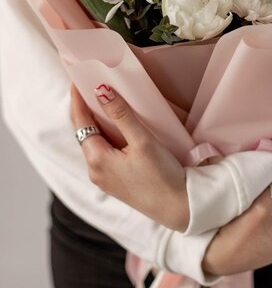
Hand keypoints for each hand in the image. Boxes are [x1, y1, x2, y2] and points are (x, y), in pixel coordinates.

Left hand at [71, 84, 189, 231]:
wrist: (179, 208)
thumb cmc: (162, 177)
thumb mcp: (142, 142)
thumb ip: (121, 115)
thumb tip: (101, 91)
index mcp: (96, 160)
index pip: (80, 122)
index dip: (78, 99)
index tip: (78, 79)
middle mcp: (95, 171)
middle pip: (85, 132)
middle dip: (87, 109)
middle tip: (92, 86)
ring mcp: (105, 178)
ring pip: (95, 143)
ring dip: (99, 123)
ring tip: (106, 102)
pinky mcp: (116, 182)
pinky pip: (105, 153)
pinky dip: (108, 136)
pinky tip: (119, 128)